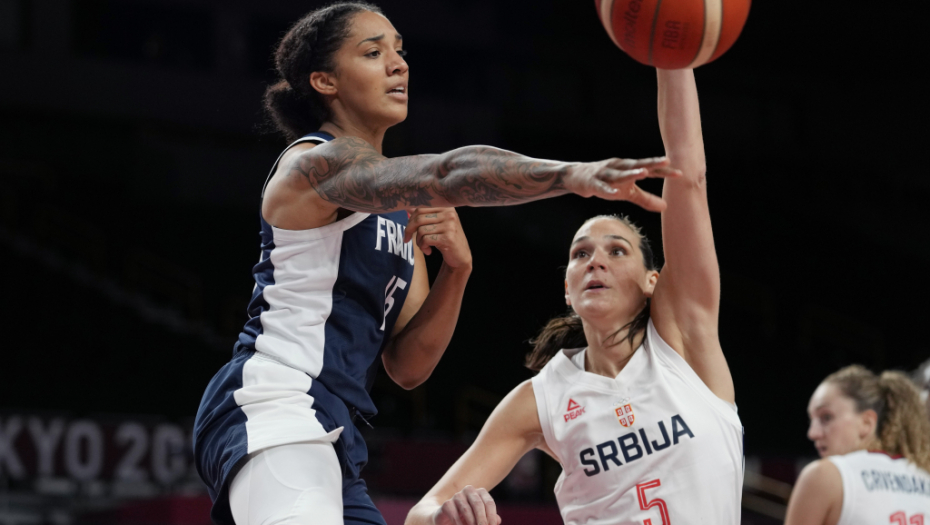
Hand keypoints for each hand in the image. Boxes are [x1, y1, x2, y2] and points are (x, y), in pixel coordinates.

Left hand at [405, 208, 472, 269]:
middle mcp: (449, 214)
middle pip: (419, 218)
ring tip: (424, 246)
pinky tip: (428, 251)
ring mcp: (450, 226)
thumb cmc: (447, 239)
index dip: (410, 219)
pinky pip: (426, 240)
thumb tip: (408, 206)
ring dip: (418, 241)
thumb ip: (425, 215)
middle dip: (409, 230)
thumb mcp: (438, 224)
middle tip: (407, 239)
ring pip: (421, 230)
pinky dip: (423, 247)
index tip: (408, 230)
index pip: (421, 208)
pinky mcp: (448, 238)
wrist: (460, 256)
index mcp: (446, 207)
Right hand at [432, 486, 500, 524]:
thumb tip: (498, 520)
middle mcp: (469, 490)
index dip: (492, 516)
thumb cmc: (469, 518)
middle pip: (478, 504)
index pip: (489, 503)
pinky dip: (460, 524)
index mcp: (480, 492)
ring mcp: (457, 496)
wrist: (447, 518)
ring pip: (466, 509)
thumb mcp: (481, 518)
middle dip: (482, 520)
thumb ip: (490, 519)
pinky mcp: (447, 504)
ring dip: (471, 523)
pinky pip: (454, 515)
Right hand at [563, 157, 680, 211]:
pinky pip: (602, 187)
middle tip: (666, 160)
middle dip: (652, 163)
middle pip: (638, 165)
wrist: (577, 177)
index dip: (664, 171)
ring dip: (632, 173)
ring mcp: (606, 174)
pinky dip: (608, 189)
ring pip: (620, 173)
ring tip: (644, 173)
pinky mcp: (594, 183)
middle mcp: (619, 167)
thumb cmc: (606, 183)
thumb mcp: (627, 192)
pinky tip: (615, 192)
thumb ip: (646, 199)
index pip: (650, 170)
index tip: (680, 173)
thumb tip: (666, 207)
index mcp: (629, 169)